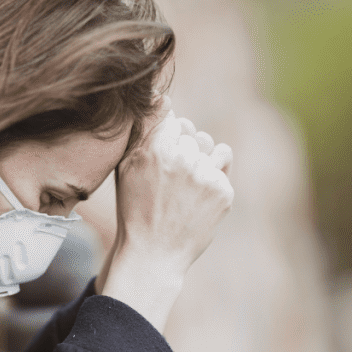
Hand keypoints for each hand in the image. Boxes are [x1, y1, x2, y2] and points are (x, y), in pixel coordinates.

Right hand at [113, 98, 233, 274]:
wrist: (153, 254)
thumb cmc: (136, 209)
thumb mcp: (127, 168)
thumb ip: (145, 130)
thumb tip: (165, 97)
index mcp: (156, 149)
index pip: (174, 121)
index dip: (168, 142)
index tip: (162, 164)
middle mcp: (182, 159)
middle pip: (193, 136)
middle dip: (185, 154)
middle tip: (171, 185)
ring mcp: (205, 176)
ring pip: (213, 149)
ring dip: (204, 162)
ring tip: (187, 189)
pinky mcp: (223, 193)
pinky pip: (224, 167)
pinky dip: (214, 180)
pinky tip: (198, 200)